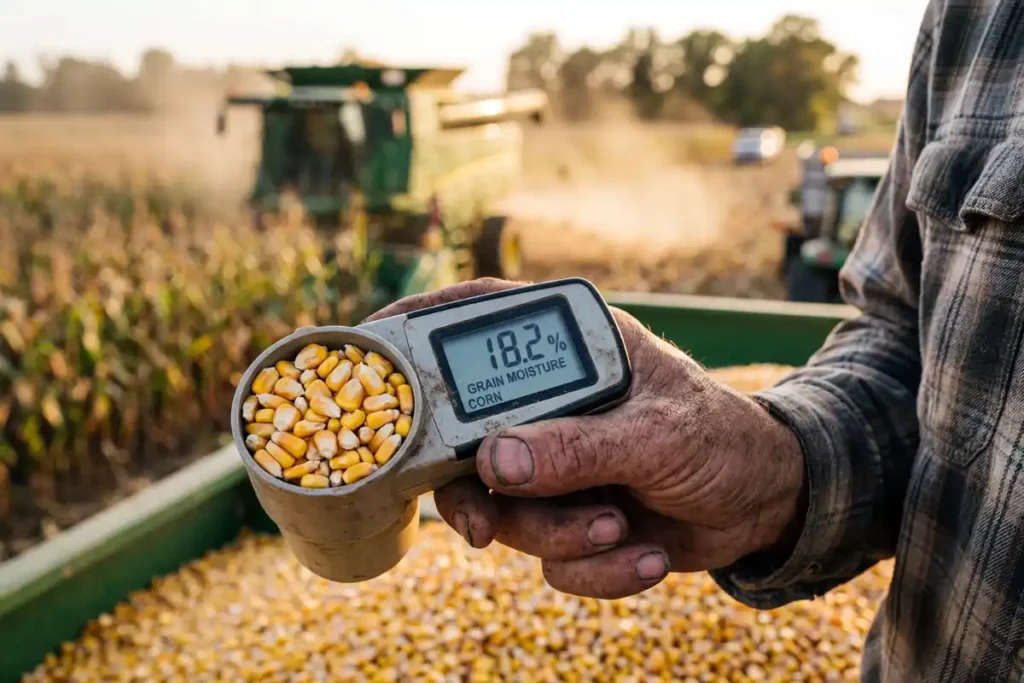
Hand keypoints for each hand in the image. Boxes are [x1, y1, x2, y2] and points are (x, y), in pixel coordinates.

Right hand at [364, 278, 806, 598]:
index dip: (413, 328)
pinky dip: (595, 568)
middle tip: (484, 526)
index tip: (365, 346)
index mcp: (568, 349)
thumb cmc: (717, 439)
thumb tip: (492, 463)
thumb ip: (578, 448)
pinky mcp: (561, 515)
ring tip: (619, 528)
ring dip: (560, 535)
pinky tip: (648, 553)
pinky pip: (545, 558)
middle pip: (461, 440)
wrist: (759, 505)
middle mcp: (545, 402)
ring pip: (500, 512)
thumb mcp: (657, 437)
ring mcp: (548, 461)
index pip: (475, 319)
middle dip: (481, 495)